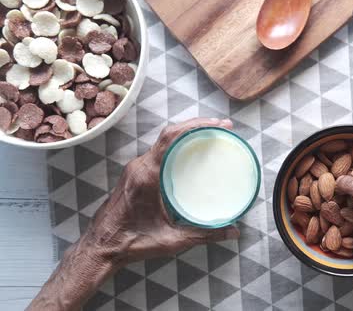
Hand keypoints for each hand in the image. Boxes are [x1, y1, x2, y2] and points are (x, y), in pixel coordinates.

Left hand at [28, 118, 238, 310]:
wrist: (100, 248)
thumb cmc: (132, 242)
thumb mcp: (172, 240)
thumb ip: (204, 235)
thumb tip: (233, 232)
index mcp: (147, 175)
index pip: (171, 138)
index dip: (196, 125)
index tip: (218, 124)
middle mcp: (139, 167)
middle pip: (169, 134)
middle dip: (196, 126)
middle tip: (221, 127)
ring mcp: (134, 169)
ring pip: (162, 142)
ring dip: (185, 134)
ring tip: (209, 136)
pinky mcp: (133, 175)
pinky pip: (156, 152)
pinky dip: (175, 146)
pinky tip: (188, 154)